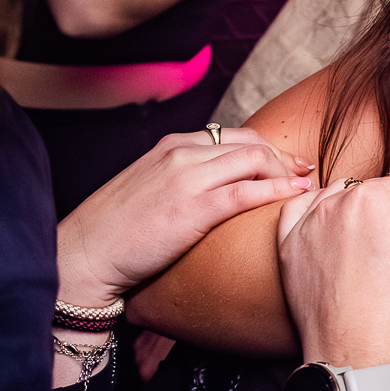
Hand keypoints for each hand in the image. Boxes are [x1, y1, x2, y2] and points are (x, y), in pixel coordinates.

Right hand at [58, 127, 313, 308]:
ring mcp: (187, 178)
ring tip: (305, 186)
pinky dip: (277, 190)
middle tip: (304, 171)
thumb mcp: (147, 188)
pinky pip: (247, 191)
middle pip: (250, 143)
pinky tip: (294, 196)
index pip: (232, 135)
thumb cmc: (114, 231)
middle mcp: (181, 154)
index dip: (265, 147)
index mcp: (171, 146)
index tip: (285, 162)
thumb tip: (212, 188)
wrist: (84, 255)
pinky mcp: (193, 208)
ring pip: (253, 160)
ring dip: (286, 171)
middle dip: (283, 156)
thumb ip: (179, 178)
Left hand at [278, 162, 389, 369]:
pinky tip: (331, 228)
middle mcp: (333, 201)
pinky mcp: (288, 246)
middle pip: (373, 191)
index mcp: (371, 197)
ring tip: (368, 249)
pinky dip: (315, 212)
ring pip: (339, 198)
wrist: (355, 351)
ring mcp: (306, 223)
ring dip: (355, 212)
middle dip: (388, 211)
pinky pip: (299, 210)